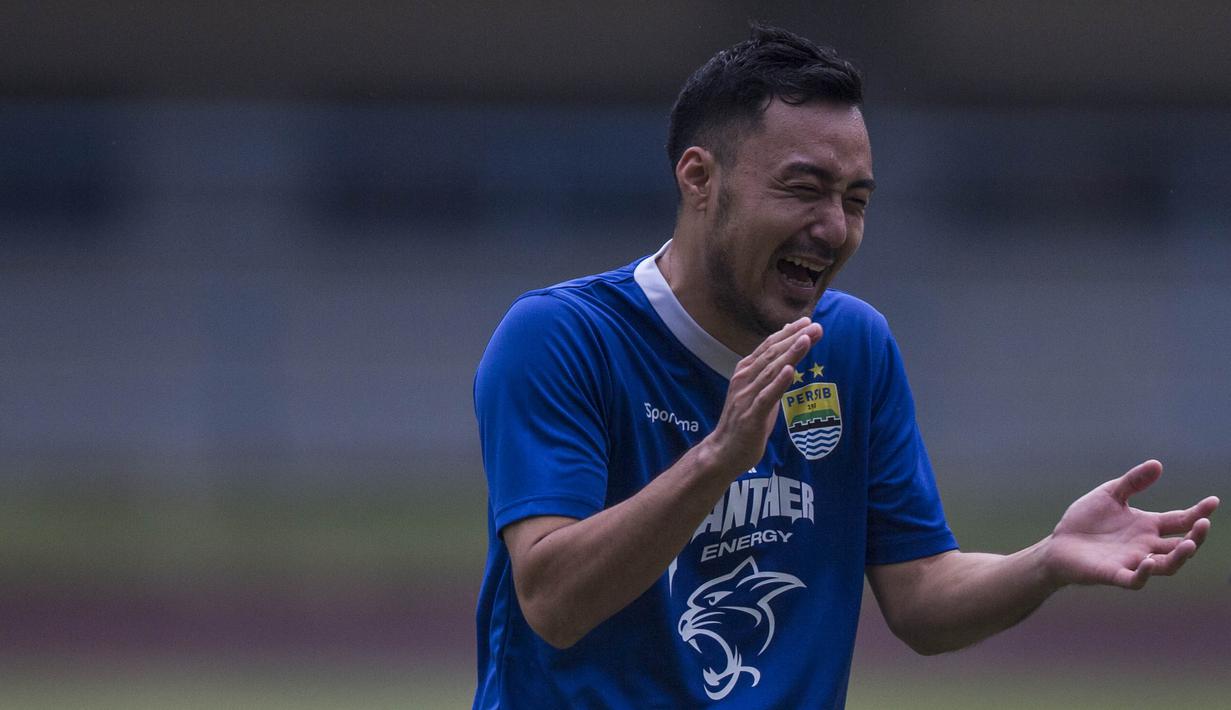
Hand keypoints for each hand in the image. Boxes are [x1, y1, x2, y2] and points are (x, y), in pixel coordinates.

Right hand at [701, 317, 822, 474]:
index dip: (788, 333)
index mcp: (745, 371)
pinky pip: (766, 397)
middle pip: (772, 354)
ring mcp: (746, 397)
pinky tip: (790, 370)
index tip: (808, 321)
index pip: (768, 347)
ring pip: (771, 371)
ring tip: (806, 339)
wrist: (723, 451)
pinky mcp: (751, 416)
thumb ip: (769, 371)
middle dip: (794, 338)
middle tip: (815, 326)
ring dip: (790, 354)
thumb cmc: (744, 420)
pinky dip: (779, 382)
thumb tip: (785, 351)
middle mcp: (744, 380)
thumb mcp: (757, 390)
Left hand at [1043, 460, 1219, 589]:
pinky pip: (1134, 579)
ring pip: (1166, 565)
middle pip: (1180, 545)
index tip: (1213, 501)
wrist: (1057, 544)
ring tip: (1189, 544)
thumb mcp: (1109, 494)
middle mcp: (1145, 546)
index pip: (1180, 520)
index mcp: (1147, 526)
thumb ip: (1133, 482)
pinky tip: (1147, 560)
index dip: (1198, 512)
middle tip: (1203, 523)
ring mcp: (1131, 561)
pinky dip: (1143, 573)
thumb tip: (1158, 464)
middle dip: (1195, 536)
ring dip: (1179, 557)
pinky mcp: (1113, 574)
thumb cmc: (1085, 520)